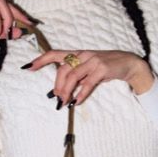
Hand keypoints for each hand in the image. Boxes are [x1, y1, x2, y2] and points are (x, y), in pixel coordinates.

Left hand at [26, 48, 153, 105]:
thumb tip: (60, 92)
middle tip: (56, 98)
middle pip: (62, 69)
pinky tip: (77, 101)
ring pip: (72, 76)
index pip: (55, 54)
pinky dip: (81, 94)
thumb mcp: (88, 70)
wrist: (129, 64)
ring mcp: (93, 60)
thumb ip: (75, 77)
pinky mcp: (102, 68)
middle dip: (57, 86)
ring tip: (64, 102)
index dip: (41, 60)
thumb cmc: (106, 68)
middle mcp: (83, 55)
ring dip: (66, 91)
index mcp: (77, 53)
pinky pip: (88, 83)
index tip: (28, 68)